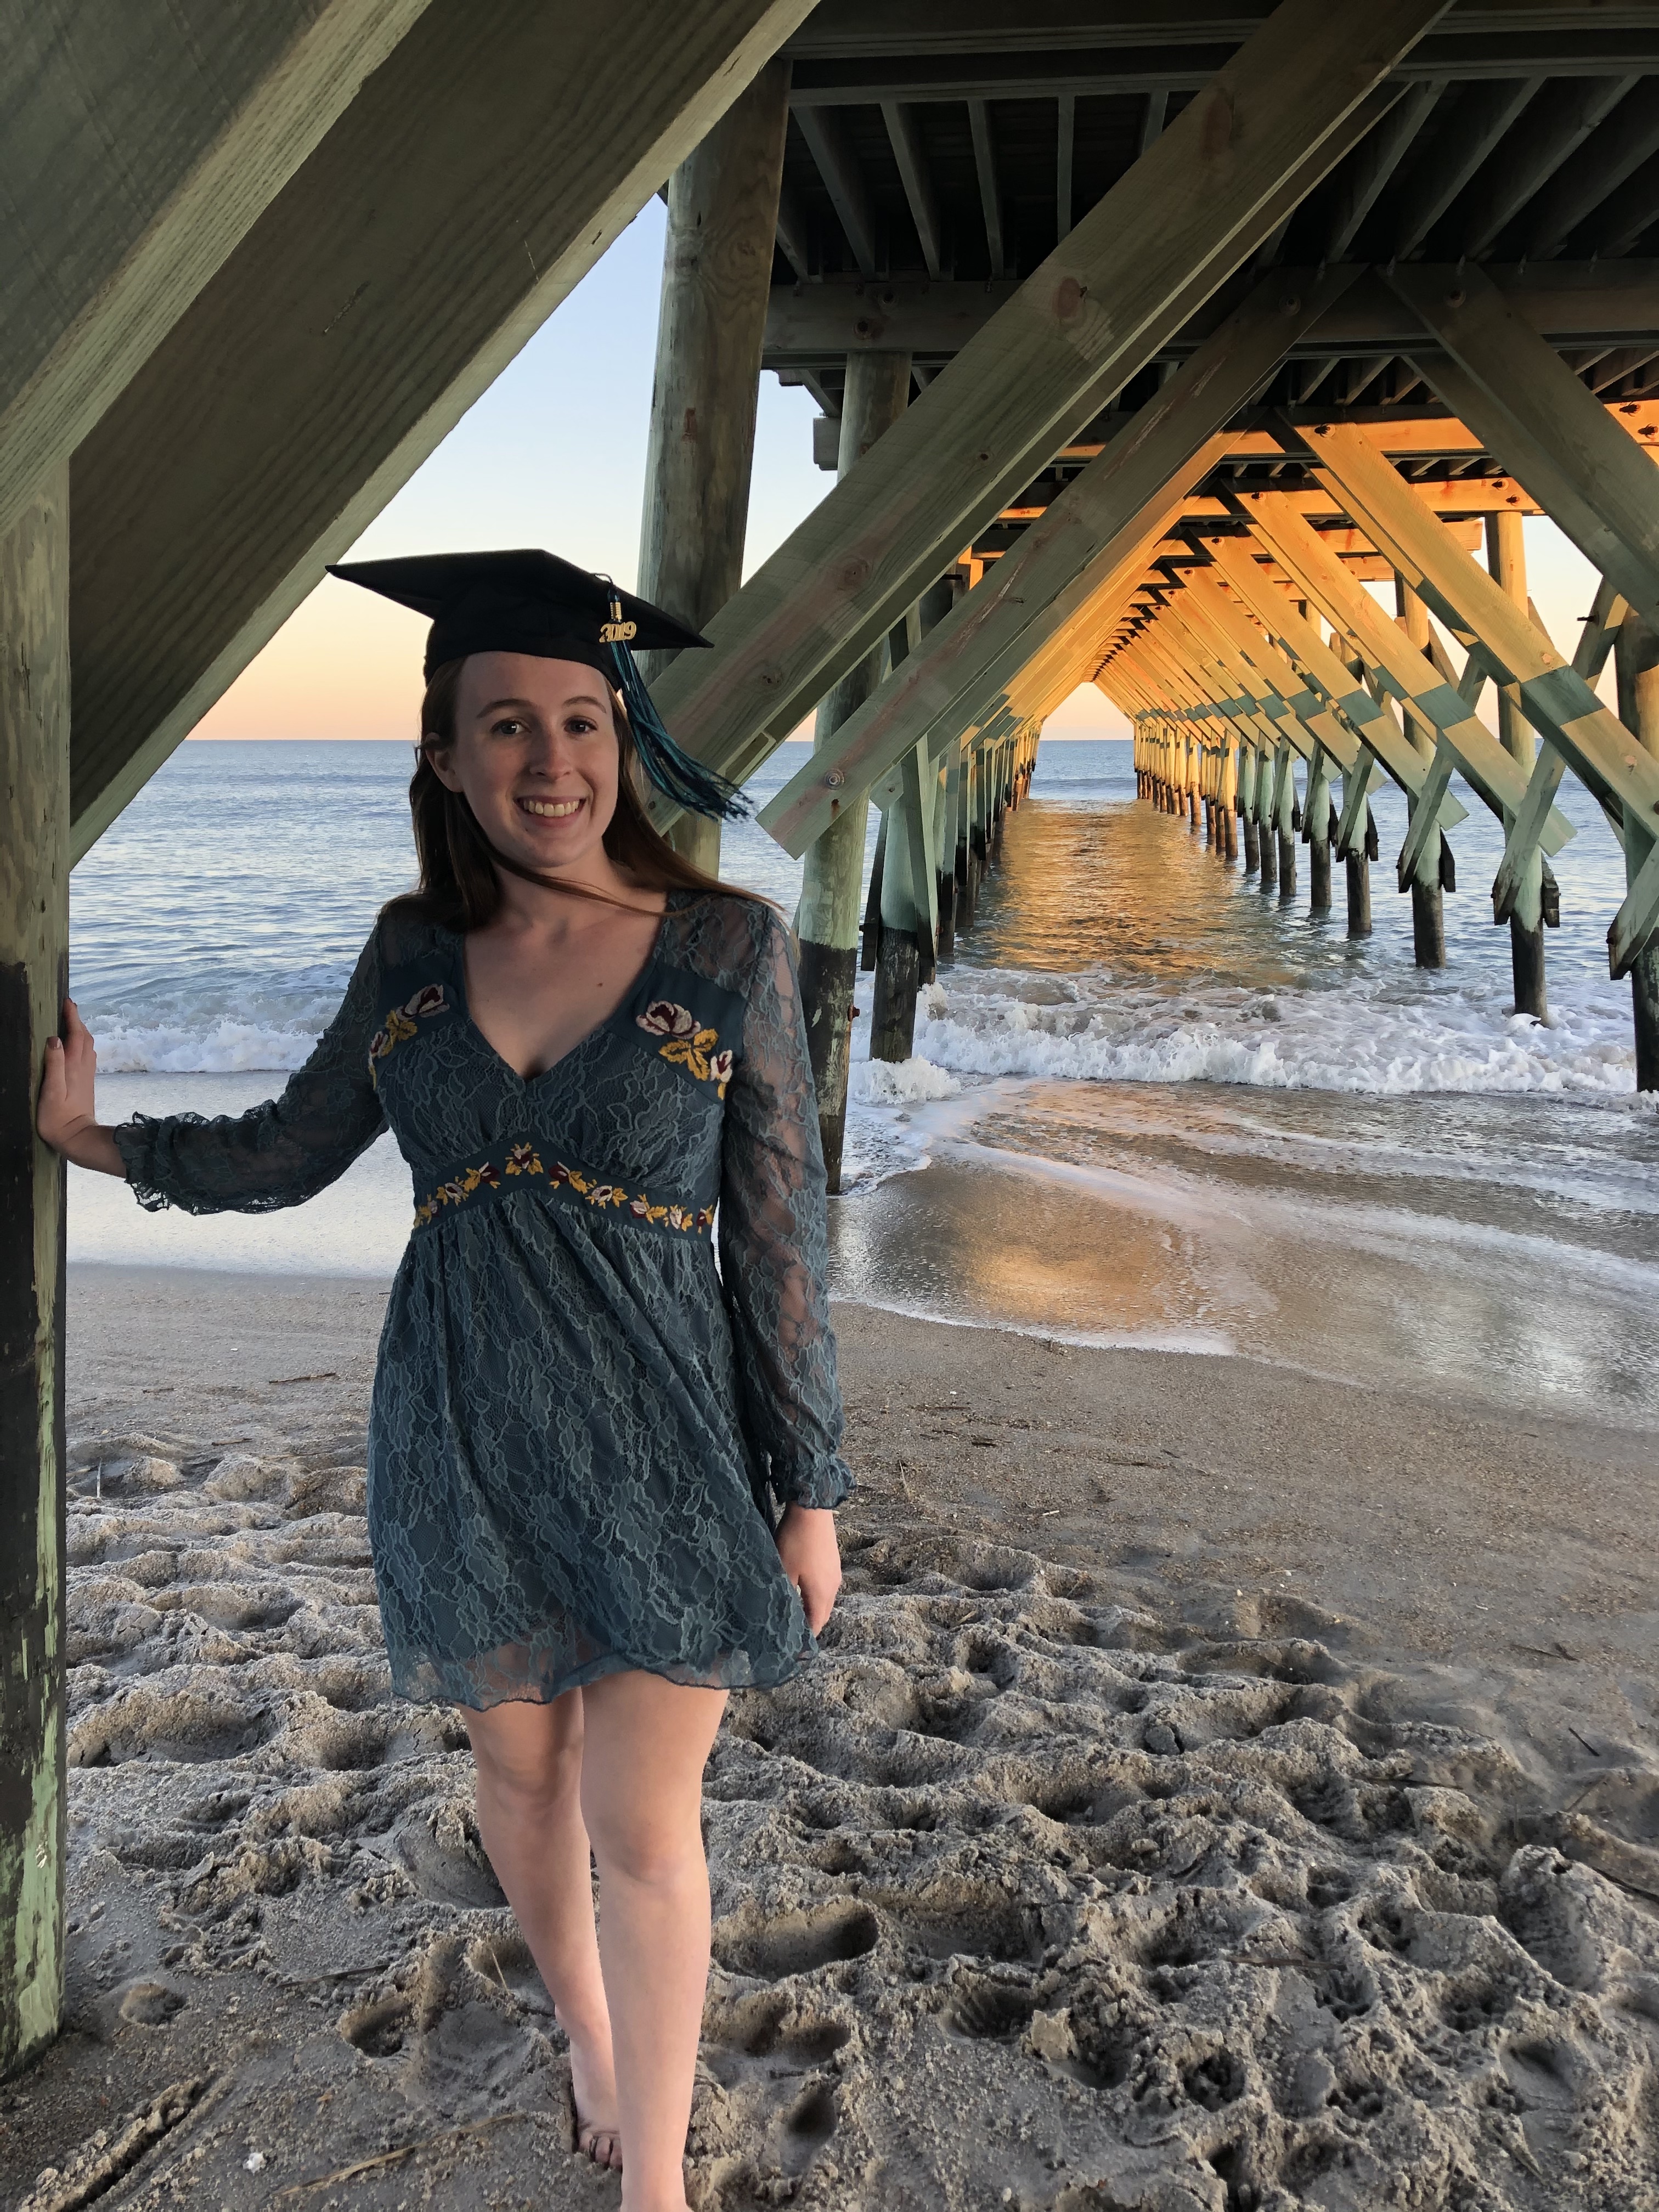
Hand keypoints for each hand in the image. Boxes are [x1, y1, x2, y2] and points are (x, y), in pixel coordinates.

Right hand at [37, 1000, 124, 1174]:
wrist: (77, 1138)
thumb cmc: (59, 1118)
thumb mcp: (52, 1091)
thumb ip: (54, 1064)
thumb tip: (55, 1038)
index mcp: (74, 1066)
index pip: (76, 1035)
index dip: (72, 1017)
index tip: (67, 1001)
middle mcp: (84, 1068)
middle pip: (84, 1038)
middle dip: (77, 1021)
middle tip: (67, 1007)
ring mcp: (86, 1075)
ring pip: (86, 1046)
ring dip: (80, 1031)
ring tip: (69, 1021)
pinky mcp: (85, 1083)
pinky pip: (85, 1056)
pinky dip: (80, 1044)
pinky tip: (73, 1046)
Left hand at [775, 1504, 841, 1634]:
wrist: (812, 1508)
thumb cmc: (795, 1541)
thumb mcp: (783, 1570)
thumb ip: (784, 1594)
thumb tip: (780, 1614)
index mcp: (821, 1593)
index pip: (816, 1624)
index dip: (806, 1638)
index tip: (793, 1647)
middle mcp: (833, 1586)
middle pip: (823, 1614)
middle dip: (810, 1625)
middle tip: (793, 1633)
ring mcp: (835, 1572)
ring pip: (825, 1600)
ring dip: (813, 1609)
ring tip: (795, 1613)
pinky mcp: (832, 1561)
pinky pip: (826, 1587)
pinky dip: (815, 1595)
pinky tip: (802, 1590)